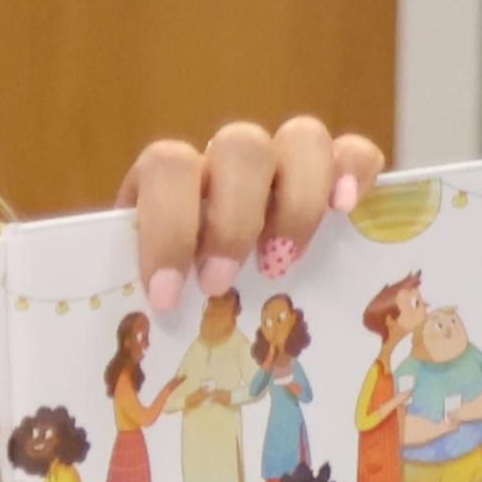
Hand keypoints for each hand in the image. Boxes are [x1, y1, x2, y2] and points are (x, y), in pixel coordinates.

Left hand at [122, 118, 384, 309]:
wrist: (198, 283)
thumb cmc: (176, 294)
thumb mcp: (150, 289)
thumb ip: (142, 298)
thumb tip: (126, 343)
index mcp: (173, 179)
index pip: (169, 167)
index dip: (169, 226)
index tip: (167, 295)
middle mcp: (229, 161)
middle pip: (243, 146)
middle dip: (235, 221)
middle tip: (220, 284)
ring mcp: (284, 163)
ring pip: (302, 139)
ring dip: (298, 204)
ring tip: (282, 264)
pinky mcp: (334, 177)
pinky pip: (353, 153)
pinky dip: (355, 172)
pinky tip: (347, 210)